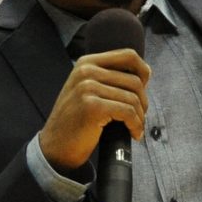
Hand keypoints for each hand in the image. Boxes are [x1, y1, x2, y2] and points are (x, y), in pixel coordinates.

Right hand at [37, 47, 150, 173]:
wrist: (56, 145)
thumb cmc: (77, 120)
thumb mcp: (88, 89)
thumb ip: (109, 77)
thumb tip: (144, 73)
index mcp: (87, 62)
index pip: (129, 55)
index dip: (143, 72)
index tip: (144, 90)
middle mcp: (86, 71)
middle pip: (135, 80)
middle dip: (143, 102)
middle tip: (139, 116)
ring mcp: (88, 87)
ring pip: (133, 98)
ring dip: (140, 117)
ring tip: (135, 127)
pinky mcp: (93, 106)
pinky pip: (128, 112)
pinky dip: (136, 125)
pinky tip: (134, 133)